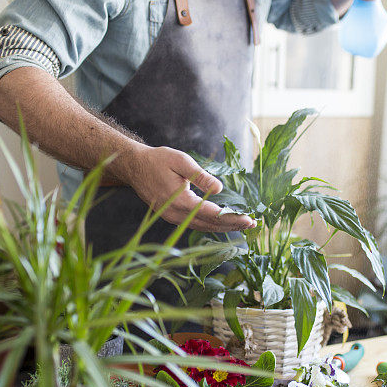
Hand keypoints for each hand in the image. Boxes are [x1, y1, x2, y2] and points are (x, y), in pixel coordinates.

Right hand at [127, 145, 255, 232]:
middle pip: (209, 224)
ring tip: (242, 225)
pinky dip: (211, 225)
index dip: (231, 217)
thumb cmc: (158, 160)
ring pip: (202, 227)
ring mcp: (172, 218)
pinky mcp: (171, 216)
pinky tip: (222, 223)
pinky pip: (194, 224)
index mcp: (179, 200)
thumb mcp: (181, 161)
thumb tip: (219, 188)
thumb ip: (200, 175)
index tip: (249, 218)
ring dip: (223, 227)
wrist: (134, 166)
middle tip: (252, 224)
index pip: (211, 213)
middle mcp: (175, 214)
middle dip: (232, 225)